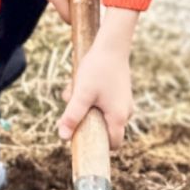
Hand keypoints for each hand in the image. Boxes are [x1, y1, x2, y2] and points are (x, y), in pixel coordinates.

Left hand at [60, 11, 137, 145]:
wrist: (111, 43)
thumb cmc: (98, 68)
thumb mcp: (82, 94)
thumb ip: (73, 116)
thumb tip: (63, 137)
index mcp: (119, 117)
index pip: (112, 145)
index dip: (97, 145)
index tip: (80, 138)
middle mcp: (125, 112)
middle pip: (103, 128)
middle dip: (85, 121)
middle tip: (72, 107)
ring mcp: (123, 101)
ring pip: (100, 113)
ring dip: (84, 106)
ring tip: (74, 90)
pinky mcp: (118, 91)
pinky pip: (102, 102)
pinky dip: (89, 97)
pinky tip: (80, 83)